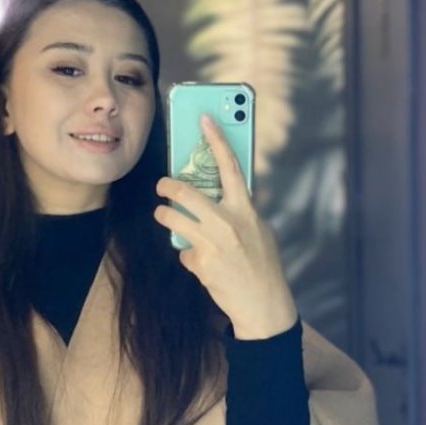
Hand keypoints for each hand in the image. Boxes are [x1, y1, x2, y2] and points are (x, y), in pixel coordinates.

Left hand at [154, 115, 297, 338]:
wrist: (263, 304)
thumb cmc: (263, 265)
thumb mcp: (259, 231)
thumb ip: (240, 212)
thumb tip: (221, 198)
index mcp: (246, 210)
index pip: (230, 166)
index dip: (216, 140)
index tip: (203, 120)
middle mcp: (228, 222)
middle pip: (185, 191)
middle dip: (167, 185)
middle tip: (162, 185)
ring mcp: (212, 243)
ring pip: (172, 218)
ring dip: (164, 216)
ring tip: (165, 216)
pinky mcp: (200, 263)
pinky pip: (183, 251)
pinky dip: (188, 255)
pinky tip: (202, 264)